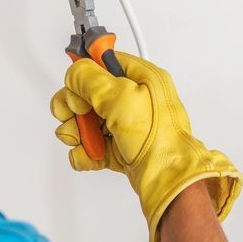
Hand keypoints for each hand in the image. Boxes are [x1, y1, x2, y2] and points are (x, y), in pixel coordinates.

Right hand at [50, 52, 242, 241]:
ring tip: (84, 142)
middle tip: (76, 118)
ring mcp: (127, 124)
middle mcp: (135, 99)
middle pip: (89, 94)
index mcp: (142, 78)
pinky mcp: (121, 147)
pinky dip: (86, 152)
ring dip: (78, 133)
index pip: (105, 63)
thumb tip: (75, 72)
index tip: (76, 88)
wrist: (166, 178)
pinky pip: (92, 144)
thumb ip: (90, 79)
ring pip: (87, 121)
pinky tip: (90, 156)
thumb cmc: (157, 138)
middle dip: (75, 109)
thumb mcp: (120, 97)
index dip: (85, 74)